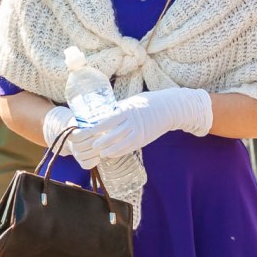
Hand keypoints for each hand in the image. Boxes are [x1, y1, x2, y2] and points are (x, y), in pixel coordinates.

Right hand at [42, 105, 107, 169]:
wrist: (82, 133)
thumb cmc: (89, 124)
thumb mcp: (87, 118)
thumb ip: (92, 117)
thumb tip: (107, 111)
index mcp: (71, 133)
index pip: (77, 135)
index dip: (87, 133)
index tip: (95, 128)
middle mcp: (71, 145)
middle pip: (83, 146)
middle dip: (96, 141)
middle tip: (105, 136)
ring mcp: (76, 154)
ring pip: (85, 155)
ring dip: (96, 151)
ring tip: (105, 145)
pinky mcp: (81, 162)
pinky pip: (86, 164)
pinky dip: (94, 161)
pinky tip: (99, 155)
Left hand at [91, 87, 212, 158]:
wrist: (168, 108)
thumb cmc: (147, 103)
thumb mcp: (132, 102)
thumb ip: (119, 109)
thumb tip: (103, 113)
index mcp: (127, 110)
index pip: (108, 120)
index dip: (97, 127)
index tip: (88, 131)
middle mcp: (132, 121)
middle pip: (113, 134)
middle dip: (101, 140)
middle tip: (91, 145)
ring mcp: (138, 131)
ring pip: (120, 143)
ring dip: (109, 149)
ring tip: (100, 152)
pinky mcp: (143, 139)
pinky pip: (129, 147)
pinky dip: (119, 151)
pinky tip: (111, 154)